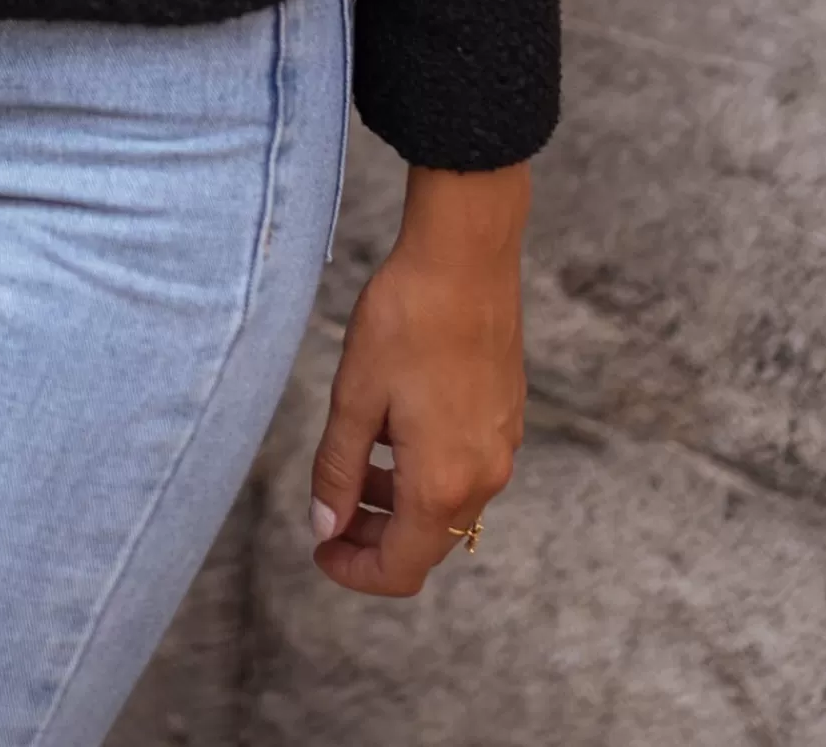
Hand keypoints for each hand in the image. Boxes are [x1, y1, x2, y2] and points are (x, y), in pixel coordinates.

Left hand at [307, 161, 527, 594]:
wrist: (465, 256)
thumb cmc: (405, 320)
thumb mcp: (354, 396)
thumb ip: (337, 470)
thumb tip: (324, 526)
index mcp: (443, 483)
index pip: (400, 568)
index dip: (353, 570)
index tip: (319, 549)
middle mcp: (484, 477)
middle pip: (427, 542)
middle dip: (373, 538)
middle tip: (328, 511)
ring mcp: (502, 446)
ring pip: (447, 506)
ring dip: (398, 503)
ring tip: (353, 463)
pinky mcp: (507, 417)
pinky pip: (465, 469)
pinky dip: (426, 472)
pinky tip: (393, 429)